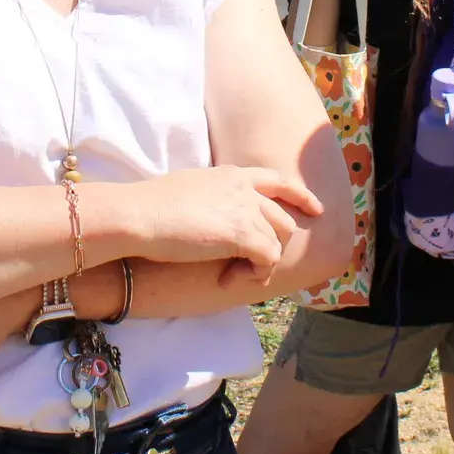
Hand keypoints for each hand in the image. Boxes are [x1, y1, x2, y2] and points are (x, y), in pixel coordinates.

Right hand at [112, 165, 322, 279]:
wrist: (138, 215)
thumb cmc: (149, 207)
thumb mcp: (188, 190)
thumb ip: (209, 198)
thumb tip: (211, 218)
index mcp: (230, 174)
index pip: (277, 179)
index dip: (300, 196)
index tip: (315, 209)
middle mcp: (243, 188)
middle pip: (283, 218)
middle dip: (274, 245)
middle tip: (248, 267)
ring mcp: (245, 209)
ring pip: (278, 240)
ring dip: (260, 263)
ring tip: (231, 274)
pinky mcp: (243, 234)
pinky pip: (269, 259)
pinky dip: (254, 275)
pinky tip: (229, 279)